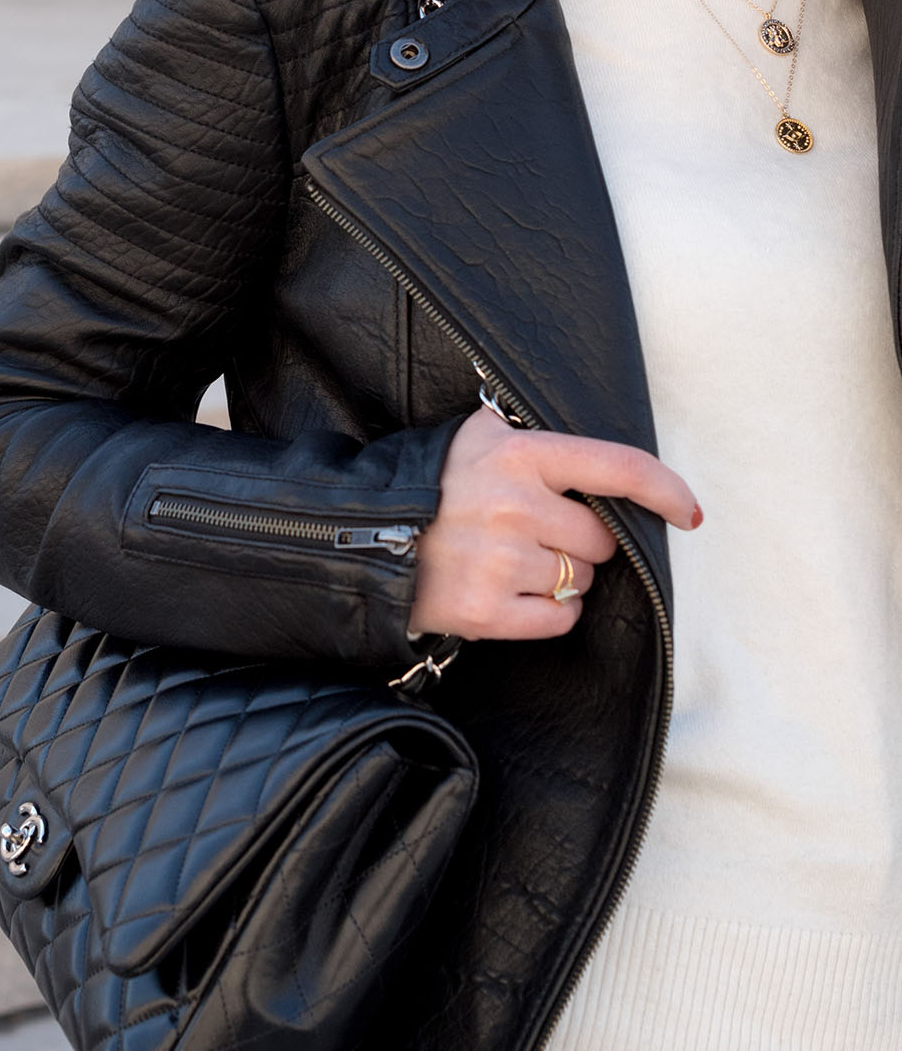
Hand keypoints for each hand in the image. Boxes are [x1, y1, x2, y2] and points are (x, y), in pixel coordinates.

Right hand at [408, 405, 699, 643]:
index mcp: (519, 455)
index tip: (689, 513)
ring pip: (582, 580)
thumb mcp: (476, 437)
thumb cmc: (429, 484)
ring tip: (512, 562)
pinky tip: (512, 594)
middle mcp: (515, 506)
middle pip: (602, 539)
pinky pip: (559, 618)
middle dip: (584, 542)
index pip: (618, 468)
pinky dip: (547, 612)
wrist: (360, 538)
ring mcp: (500, 561)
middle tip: (537, 535)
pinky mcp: (487, 611)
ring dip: (561, 577)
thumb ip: (530, 432)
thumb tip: (592, 438)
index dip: (665, 490)